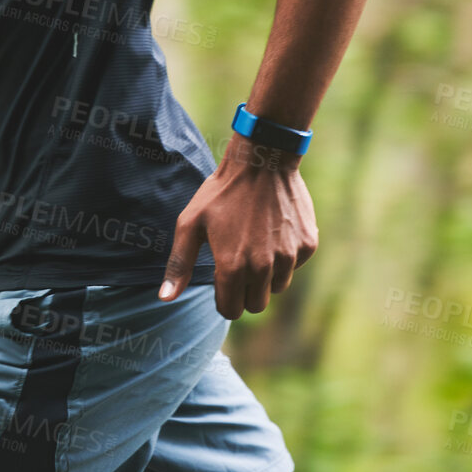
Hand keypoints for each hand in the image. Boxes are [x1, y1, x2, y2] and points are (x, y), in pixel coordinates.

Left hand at [159, 135, 318, 320]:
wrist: (262, 161)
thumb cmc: (221, 192)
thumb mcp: (190, 224)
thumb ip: (178, 264)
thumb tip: (165, 298)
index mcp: (232, 267)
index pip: (231, 310)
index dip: (224, 297)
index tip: (222, 277)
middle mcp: (263, 268)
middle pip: (256, 304)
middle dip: (245, 290)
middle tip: (239, 259)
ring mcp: (288, 257)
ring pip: (277, 286)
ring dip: (266, 274)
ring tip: (256, 242)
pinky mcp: (307, 245)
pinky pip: (294, 265)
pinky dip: (285, 255)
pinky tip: (274, 230)